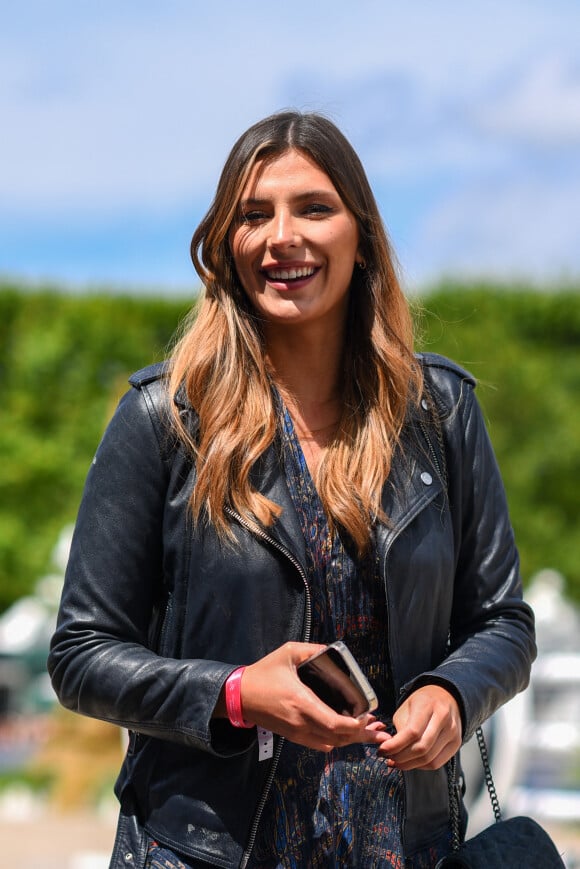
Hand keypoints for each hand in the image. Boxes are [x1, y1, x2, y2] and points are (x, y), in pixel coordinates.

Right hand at [239, 642, 385, 751]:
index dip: (356, 725)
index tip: (368, 716)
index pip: (335, 723)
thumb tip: (333, 650)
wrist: (239, 696)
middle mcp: (301, 723)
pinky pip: (319, 744)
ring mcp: (297, 733)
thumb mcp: (288, 653)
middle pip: (338, 738)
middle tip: (378, 729)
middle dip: (361, 735)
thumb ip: (313, 650)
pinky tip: (346, 735)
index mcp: (302, 703)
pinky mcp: (293, 736)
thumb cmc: (263, 673)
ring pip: (331, 744)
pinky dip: (336, 741)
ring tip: (369, 733)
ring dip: (351, 740)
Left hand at [376, 684, 461, 769]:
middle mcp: (444, 719)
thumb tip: (392, 749)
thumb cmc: (423, 702)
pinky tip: (411, 762)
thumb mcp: (406, 706)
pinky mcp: (456, 744)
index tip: (382, 750)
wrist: (446, 696)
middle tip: (388, 758)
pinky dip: (421, 766)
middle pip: (422, 748)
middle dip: (401, 757)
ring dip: (409, 765)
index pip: (412, 731)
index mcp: (429, 705)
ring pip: (429, 759)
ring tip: (397, 762)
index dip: (395, 745)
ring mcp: (453, 732)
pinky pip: (437, 763)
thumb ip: (400, 727)